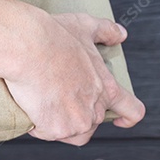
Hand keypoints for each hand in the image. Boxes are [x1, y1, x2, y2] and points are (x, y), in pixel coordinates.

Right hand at [3, 10, 145, 145]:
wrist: (27, 48)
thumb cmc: (53, 36)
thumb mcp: (84, 26)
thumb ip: (106, 31)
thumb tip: (120, 35)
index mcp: (107, 88)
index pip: (132, 110)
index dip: (128, 117)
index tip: (120, 120)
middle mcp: (95, 110)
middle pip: (92, 124)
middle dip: (77, 114)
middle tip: (59, 96)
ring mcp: (76, 122)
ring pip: (70, 133)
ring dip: (59, 124)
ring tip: (44, 102)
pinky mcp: (54, 130)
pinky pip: (46, 133)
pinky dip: (38, 124)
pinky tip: (30, 105)